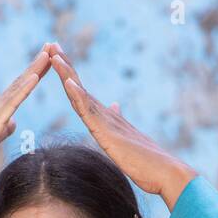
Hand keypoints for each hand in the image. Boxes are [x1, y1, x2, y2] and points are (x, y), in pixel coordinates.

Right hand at [0, 47, 50, 185]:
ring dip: (34, 69)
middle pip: (22, 80)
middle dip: (38, 62)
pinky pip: (13, 101)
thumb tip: (13, 123)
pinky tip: (35, 76)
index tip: (49, 58)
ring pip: (19, 86)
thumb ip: (4, 129)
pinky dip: (25, 88)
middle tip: (52, 44)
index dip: (36, 72)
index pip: (21, 88)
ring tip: (47, 53)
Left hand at [45, 43, 197, 206]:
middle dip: (65, 66)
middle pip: (79, 87)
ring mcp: (107, 122)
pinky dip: (78, 95)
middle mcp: (106, 115)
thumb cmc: (148, 162)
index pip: (82, 94)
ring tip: (55, 55)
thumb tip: (114, 105)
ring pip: (81, 94)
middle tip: (52, 44)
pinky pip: (89, 112)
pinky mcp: (108, 133)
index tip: (57, 57)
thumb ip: (117, 121)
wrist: (165, 172)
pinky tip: (68, 82)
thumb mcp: (124, 138)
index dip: (69, 76)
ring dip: (67, 74)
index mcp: (105, 119)